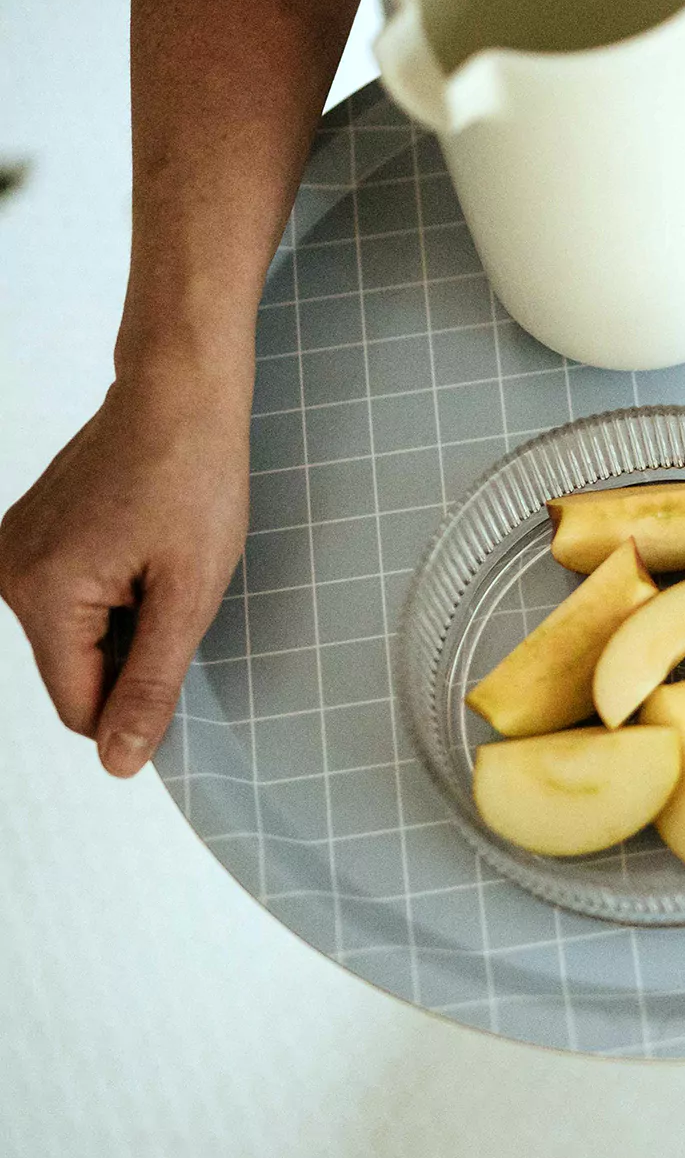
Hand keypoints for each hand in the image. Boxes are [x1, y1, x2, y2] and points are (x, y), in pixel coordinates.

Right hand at [0, 360, 249, 776]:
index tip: (184, 655)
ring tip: (163, 559)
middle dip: (136, 649)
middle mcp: (9, 574)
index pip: (81, 706)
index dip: (139, 703)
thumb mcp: (190, 593)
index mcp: (42, 596)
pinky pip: (72, 596)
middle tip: (178, 585)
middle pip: (77, 669)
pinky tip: (145, 545)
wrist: (180, 394)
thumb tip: (119, 763)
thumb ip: (151, 683)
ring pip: (77, 634)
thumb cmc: (194, 480)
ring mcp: (14, 550)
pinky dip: (114, 588)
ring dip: (128, 617)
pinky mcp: (31, 533)